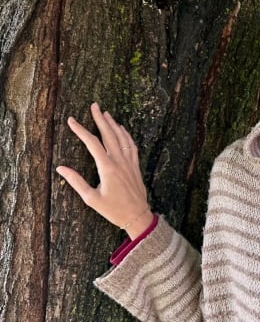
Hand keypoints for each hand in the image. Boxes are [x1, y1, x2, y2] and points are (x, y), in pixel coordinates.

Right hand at [56, 103, 152, 238]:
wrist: (137, 215)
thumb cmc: (113, 210)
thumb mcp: (91, 199)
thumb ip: (76, 182)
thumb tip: (60, 168)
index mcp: (107, 168)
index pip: (92, 143)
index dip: (81, 130)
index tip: (71, 120)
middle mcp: (119, 161)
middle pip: (109, 135)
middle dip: (100, 119)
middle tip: (94, 105)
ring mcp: (129, 162)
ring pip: (122, 138)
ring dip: (113, 124)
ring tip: (106, 113)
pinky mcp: (135, 166)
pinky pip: (132, 145)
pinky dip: (126, 135)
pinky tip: (122, 129)